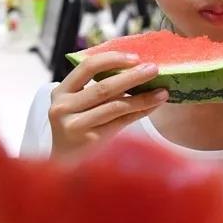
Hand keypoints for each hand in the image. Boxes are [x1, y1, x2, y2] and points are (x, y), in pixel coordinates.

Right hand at [49, 52, 168, 159]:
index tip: (135, 58)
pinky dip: (140, 112)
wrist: (63, 165)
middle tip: (154, 69)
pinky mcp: (90, 141)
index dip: (112, 60)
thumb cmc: (77, 127)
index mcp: (60, 92)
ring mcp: (75, 126)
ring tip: (162, 92)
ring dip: (143, 97)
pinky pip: (121, 122)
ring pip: (116, 106)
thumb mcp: (76, 105)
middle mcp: (63, 108)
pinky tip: (153, 106)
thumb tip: (137, 68)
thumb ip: (96, 88)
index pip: (87, 67)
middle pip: (104, 87)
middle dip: (133, 76)